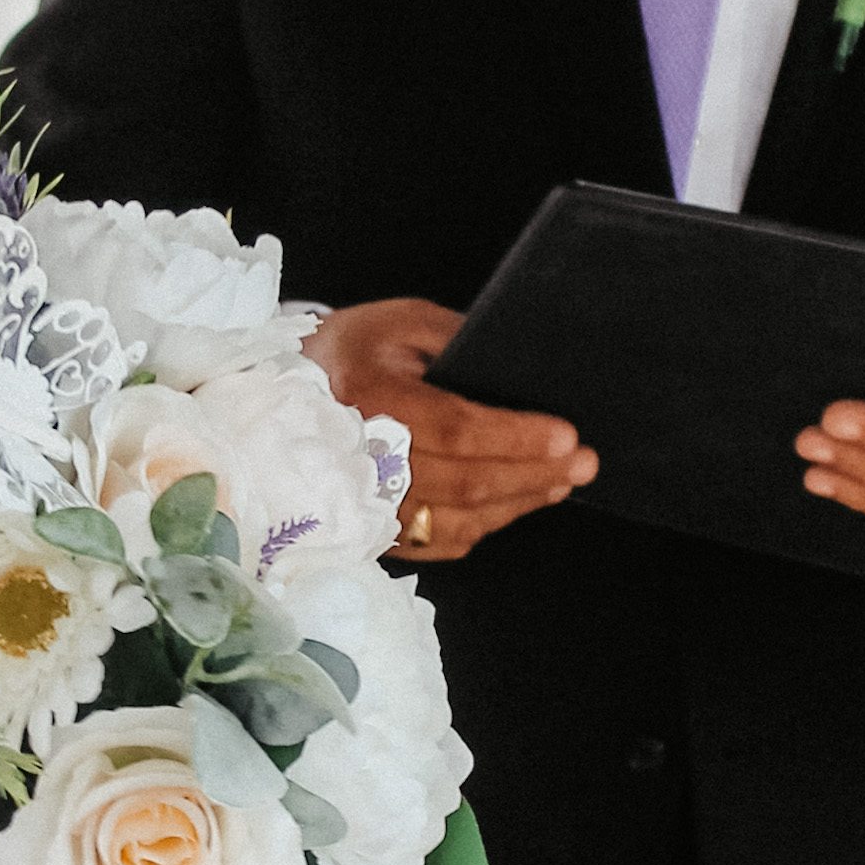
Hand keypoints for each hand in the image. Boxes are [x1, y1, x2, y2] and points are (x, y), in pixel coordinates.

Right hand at [309, 295, 595, 563]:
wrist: (281, 393)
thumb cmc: (349, 351)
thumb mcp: (402, 322)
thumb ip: (459, 342)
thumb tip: (519, 371)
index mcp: (369, 399)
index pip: (455, 428)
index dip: (516, 437)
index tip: (566, 436)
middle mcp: (364, 460)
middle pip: (465, 482)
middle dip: (535, 474)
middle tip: (584, 463)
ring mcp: (366, 505)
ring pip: (458, 521)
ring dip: (518, 504)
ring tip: (560, 482)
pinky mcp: (373, 529)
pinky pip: (439, 542)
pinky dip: (485, 526)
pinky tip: (515, 503)